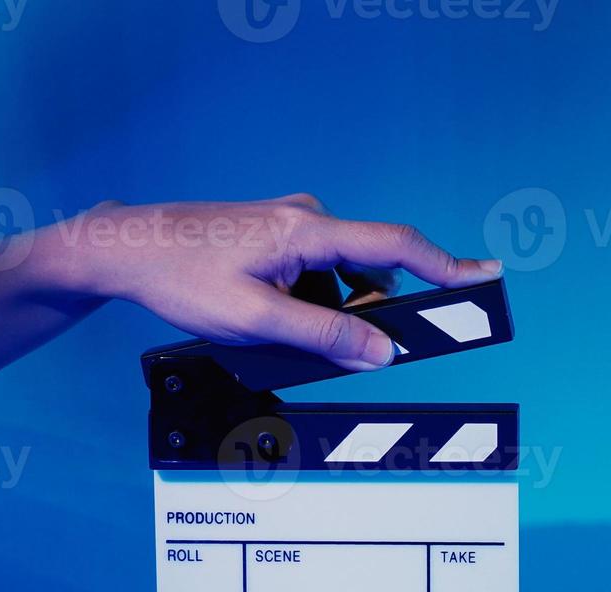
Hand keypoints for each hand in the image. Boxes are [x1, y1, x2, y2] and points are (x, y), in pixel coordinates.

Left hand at [54, 194, 502, 371]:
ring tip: (276, 331)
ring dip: (334, 311)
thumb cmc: (180, 276)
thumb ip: (324, 337)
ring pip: (343, 277)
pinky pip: (319, 274)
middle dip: (372, 313)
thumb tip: (382, 352)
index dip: (447, 265)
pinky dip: (314, 302)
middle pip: (371, 269)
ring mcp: (292, 227)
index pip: (396, 246)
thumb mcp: (254, 320)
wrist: (123, 247)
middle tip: (361, 348)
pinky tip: (272, 318)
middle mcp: (308, 220)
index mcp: (308, 232)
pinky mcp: (278, 237)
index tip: (486, 277)